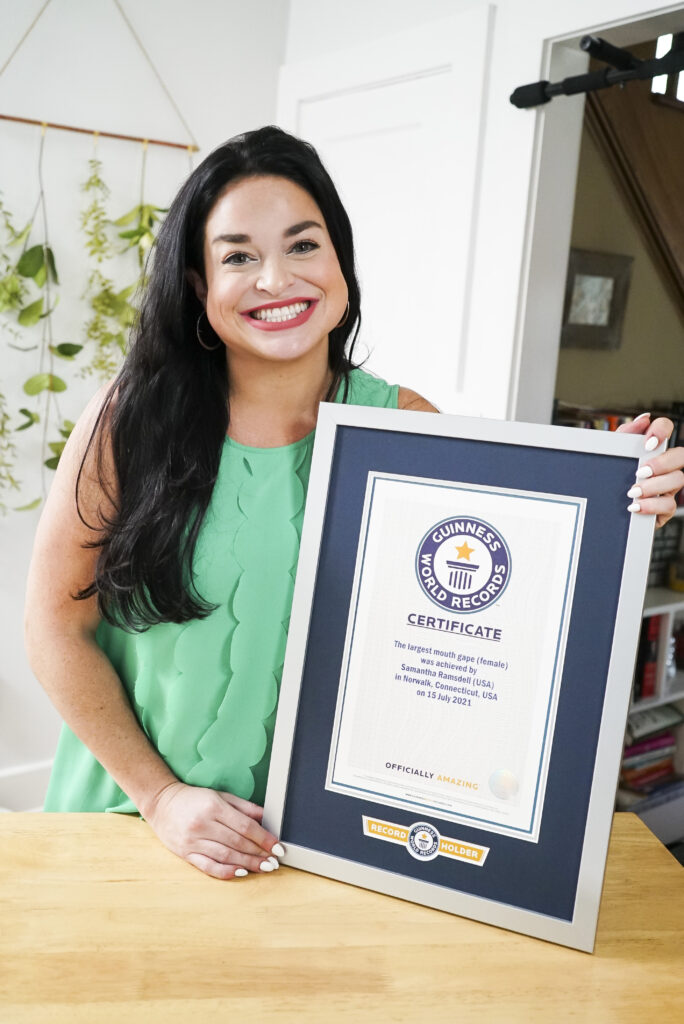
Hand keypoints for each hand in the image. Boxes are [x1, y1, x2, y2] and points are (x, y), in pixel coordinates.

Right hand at [144, 781, 283, 879]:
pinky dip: (225, 871)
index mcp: (214, 807)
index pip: (245, 826)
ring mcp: (193, 841)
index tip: (278, 847)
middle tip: (274, 861)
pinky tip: (240, 872)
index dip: (264, 838)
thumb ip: (244, 807)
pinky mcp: (185, 854)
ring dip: (247, 864)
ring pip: (225, 856)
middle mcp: (203, 825)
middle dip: (259, 853)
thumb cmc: (194, 799)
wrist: (162, 803)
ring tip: (264, 868)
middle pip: (237, 843)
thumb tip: (266, 817)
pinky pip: (208, 866)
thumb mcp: (220, 796)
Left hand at [617, 414, 683, 527]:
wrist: (601, 512)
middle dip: (663, 462)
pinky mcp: (663, 509)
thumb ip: (625, 436)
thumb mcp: (612, 457)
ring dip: (655, 486)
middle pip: (680, 455)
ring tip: (633, 492)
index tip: (648, 443)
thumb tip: (644, 418)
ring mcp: (666, 488)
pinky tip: (635, 506)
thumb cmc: (609, 481)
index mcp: (650, 450)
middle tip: (641, 471)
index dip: (662, 430)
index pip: (665, 429)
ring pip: (678, 480)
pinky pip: (669, 505)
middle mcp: (663, 467)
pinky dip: (651, 505)